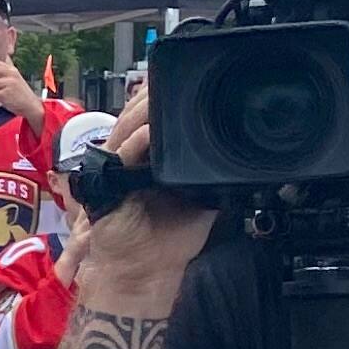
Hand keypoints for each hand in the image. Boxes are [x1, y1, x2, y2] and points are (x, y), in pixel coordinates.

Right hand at [71, 80, 215, 301]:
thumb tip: (243, 159)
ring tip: (161, 92)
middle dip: (151, 94)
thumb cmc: (169, 241)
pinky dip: (135, 142)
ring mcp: (114, 171)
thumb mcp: (202, 200)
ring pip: (125, 128)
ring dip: (143, 109)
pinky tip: (150, 131)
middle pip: (134, 114)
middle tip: (171, 75)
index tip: (179, 79)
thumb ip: (212, 176)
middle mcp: (127, 159)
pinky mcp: (106, 187)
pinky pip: (120, 158)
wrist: (148, 273)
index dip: (159, 97)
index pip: (148, 117)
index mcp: (145, 159)